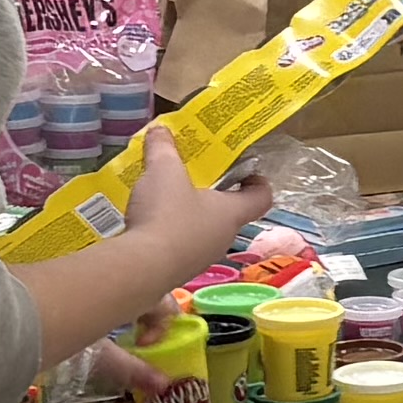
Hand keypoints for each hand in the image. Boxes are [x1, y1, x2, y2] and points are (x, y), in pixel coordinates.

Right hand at [118, 125, 283, 279]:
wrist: (141, 268)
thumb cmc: (166, 214)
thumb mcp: (163, 170)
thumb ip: (163, 148)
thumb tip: (161, 129)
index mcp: (230, 212)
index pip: (261, 198)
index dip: (258, 182)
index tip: (245, 170)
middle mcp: (222, 238)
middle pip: (229, 214)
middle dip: (214, 196)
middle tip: (193, 179)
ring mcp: (200, 259)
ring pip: (203, 233)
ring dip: (189, 218)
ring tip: (165, 200)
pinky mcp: (177, 272)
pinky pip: (180, 249)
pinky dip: (169, 236)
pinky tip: (148, 225)